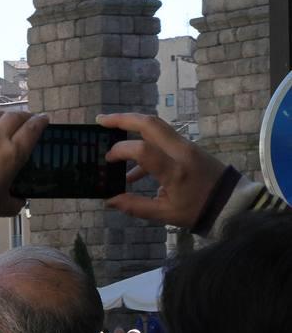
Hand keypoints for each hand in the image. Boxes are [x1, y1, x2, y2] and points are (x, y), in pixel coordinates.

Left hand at [0, 111, 48, 216]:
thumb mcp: (5, 205)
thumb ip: (15, 201)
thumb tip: (19, 201)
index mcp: (13, 153)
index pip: (31, 130)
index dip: (40, 122)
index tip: (44, 118)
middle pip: (13, 118)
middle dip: (23, 116)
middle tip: (26, 118)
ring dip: (1, 115)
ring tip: (3, 118)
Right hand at [99, 113, 227, 227]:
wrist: (232, 202)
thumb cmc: (198, 210)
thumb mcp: (165, 214)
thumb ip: (135, 206)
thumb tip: (109, 200)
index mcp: (174, 170)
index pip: (142, 150)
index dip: (120, 151)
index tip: (107, 159)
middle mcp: (180, 152)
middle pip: (149, 124)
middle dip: (122, 119)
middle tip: (100, 121)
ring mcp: (186, 146)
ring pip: (156, 126)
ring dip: (133, 124)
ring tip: (112, 131)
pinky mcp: (189, 147)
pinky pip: (163, 138)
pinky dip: (144, 143)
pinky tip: (133, 169)